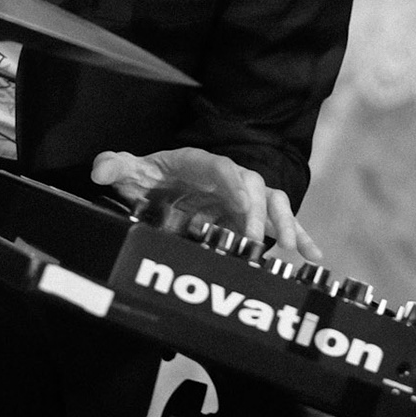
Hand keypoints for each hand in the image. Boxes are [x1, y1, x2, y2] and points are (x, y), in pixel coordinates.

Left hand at [90, 147, 323, 263]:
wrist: (166, 182)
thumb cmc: (152, 176)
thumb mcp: (132, 171)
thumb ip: (115, 167)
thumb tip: (102, 170)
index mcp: (199, 163)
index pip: (220, 167)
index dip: (233, 183)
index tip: (241, 202)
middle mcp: (228, 176)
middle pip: (252, 186)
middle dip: (257, 213)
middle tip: (256, 241)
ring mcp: (243, 196)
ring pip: (273, 202)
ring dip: (285, 223)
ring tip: (295, 248)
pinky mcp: (251, 215)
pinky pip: (280, 221)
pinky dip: (300, 234)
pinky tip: (313, 254)